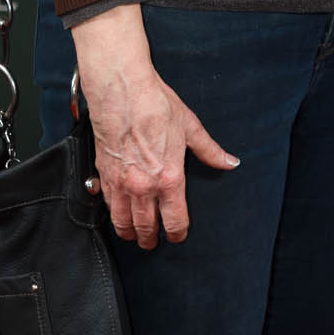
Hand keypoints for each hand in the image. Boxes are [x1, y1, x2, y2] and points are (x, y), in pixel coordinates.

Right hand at [70, 5, 238, 247]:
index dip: (177, 233)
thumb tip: (230, 162)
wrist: (123, 92)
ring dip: (131, 233)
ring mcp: (121, 184)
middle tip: (154, 242)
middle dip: (152, 239)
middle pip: (147, 228)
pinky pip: (108, 206)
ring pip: (124, 223)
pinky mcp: (104, 176)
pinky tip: (118, 214)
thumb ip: (210, 151)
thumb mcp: (190, 127)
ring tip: (136, 236)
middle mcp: (144, 187)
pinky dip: (114, 215)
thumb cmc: (156, 106)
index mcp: (169, 178)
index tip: (178, 235)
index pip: (175, 220)